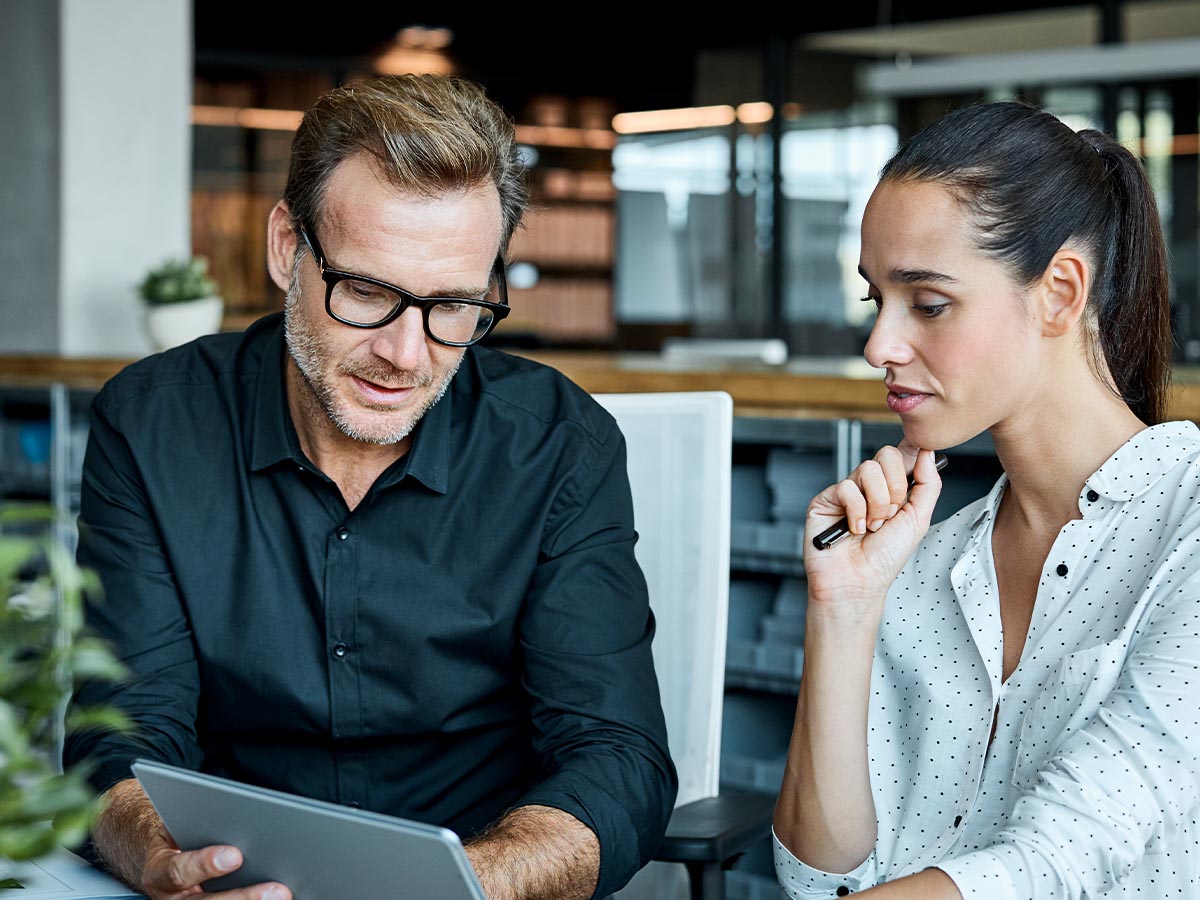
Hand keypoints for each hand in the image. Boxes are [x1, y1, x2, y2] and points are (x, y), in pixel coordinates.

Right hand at [140, 827, 289, 899]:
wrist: (164, 857)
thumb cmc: (181, 834)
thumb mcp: (180, 822)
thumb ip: (202, 822)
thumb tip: (240, 812)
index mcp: (159, 872)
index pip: (177, 872)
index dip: (205, 864)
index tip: (235, 855)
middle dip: (245, 898)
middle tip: (278, 892)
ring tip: (283, 897)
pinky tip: (289, 898)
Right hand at [802, 442, 941, 616]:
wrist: (858, 582)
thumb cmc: (884, 559)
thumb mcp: (918, 521)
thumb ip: (928, 485)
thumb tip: (927, 452)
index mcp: (893, 490)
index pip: (902, 455)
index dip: (912, 448)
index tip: (922, 448)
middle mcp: (870, 487)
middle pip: (887, 456)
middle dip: (896, 488)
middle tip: (891, 514)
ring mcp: (848, 491)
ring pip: (868, 469)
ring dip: (877, 504)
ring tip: (872, 526)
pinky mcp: (826, 499)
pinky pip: (847, 487)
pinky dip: (856, 512)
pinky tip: (854, 529)